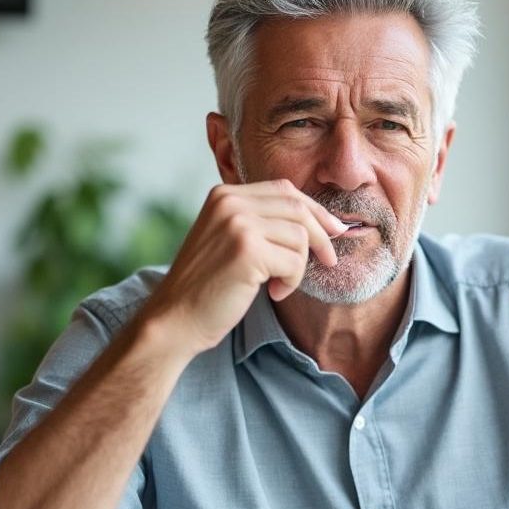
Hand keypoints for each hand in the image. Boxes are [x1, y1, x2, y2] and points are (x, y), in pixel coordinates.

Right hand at [138, 179, 346, 359]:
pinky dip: (292, 282)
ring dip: (299, 266)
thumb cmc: (208, 286)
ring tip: (278, 284)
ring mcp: (238, 224)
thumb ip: (261, 222)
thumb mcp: (230, 240)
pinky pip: (295, 262)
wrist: (175, 319)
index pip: (284, 190)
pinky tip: (273, 293)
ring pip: (300, 237)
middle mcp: (230, 202)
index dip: (315, 210)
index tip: (333, 230)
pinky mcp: (248, 251)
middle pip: (298, 208)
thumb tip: (320, 221)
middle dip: (322, 235)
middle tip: (329, 260)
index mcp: (224, 195)